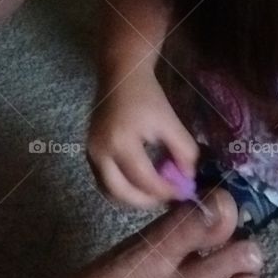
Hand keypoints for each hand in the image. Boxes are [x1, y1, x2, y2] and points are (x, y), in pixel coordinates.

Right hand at [88, 68, 198, 207]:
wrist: (120, 77)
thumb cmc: (147, 96)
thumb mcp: (170, 121)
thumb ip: (183, 151)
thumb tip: (188, 178)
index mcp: (121, 142)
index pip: (144, 179)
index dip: (165, 190)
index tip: (182, 192)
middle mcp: (100, 152)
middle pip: (122, 193)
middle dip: (148, 201)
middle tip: (168, 198)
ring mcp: (91, 154)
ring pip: (110, 192)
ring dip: (133, 199)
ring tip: (156, 193)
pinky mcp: (89, 154)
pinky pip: (104, 183)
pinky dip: (122, 189)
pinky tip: (141, 184)